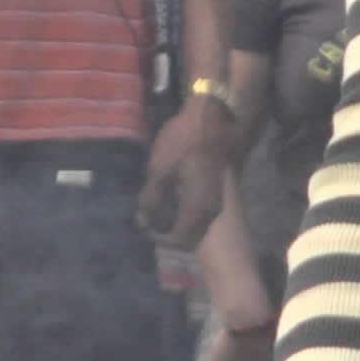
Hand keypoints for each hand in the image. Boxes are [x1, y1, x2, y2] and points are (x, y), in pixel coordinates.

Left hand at [138, 96, 235, 246]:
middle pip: (190, 238)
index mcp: (196, 208)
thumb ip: (150, 200)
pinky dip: (186, 214)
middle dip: (169, 234)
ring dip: (178, 224)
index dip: (159, 239)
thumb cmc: (183, 142)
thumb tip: (142, 222)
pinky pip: (201, 215)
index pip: (179, 241)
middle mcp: (211, 211)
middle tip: (150, 219)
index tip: (145, 225)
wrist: (210, 119)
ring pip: (197, 227)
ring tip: (158, 208)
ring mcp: (217, 202)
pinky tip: (172, 197)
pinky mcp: (217, 192)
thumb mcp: (159, 170)